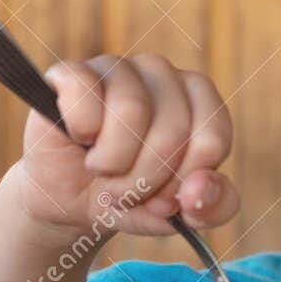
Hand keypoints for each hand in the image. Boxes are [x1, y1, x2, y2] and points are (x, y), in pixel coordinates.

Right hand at [8, 52, 239, 240]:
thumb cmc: (131, 196)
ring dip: (111, 163)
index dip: (184, 180)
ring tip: (101, 170)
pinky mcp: (72, 71)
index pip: (212, 139)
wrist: (67, 199)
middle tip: (123, 193)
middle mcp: (163, 74)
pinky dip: (81, 129)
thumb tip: (199, 190)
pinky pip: (84, 92)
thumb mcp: (180, 214)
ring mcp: (118, 67)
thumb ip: (214, 206)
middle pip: (172, 132)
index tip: (163, 200)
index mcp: (200, 99)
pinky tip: (79, 137)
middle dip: (144, 180)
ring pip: (131, 112)